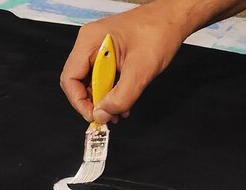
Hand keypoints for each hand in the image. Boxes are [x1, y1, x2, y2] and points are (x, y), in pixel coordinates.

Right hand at [60, 2, 186, 123]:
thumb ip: (121, 97)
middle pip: (77, 82)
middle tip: (106, 116)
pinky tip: (122, 101)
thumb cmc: (160, 31)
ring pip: (89, 82)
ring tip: (117, 112)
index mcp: (89, 41)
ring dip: (102, 100)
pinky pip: (100, 78)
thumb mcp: (141, 70)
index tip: (94, 116)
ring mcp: (97, 49)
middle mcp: (88, 44)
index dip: (79, 101)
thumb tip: (102, 115)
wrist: (175, 18)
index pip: (70, 78)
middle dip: (91, 102)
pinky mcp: (107, 54)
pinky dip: (109, 92)